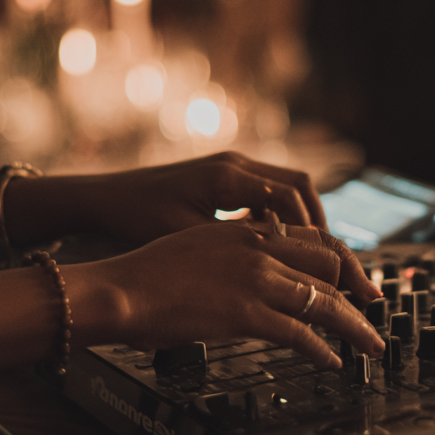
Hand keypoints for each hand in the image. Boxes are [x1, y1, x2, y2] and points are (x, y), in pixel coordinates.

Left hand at [6, 152, 329, 246]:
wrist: (104, 199)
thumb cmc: (137, 217)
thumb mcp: (187, 238)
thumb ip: (235, 248)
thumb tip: (276, 269)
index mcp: (229, 177)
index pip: (293, 196)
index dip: (313, 229)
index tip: (323, 259)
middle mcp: (235, 164)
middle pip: (299, 185)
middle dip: (318, 222)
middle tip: (330, 258)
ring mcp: (229, 167)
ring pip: (284, 187)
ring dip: (299, 219)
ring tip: (308, 255)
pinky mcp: (221, 178)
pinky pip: (264, 192)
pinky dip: (277, 216)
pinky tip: (272, 246)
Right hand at [66, 222, 383, 368]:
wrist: (120, 288)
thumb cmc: (146, 274)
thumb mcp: (196, 244)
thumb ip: (230, 253)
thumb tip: (248, 273)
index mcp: (246, 230)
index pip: (313, 237)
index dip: (343, 260)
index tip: (357, 278)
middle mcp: (258, 247)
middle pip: (330, 264)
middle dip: (357, 290)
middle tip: (372, 310)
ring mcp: (255, 279)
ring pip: (324, 300)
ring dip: (354, 326)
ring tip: (369, 343)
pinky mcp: (246, 312)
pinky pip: (300, 332)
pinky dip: (322, 349)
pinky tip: (331, 360)